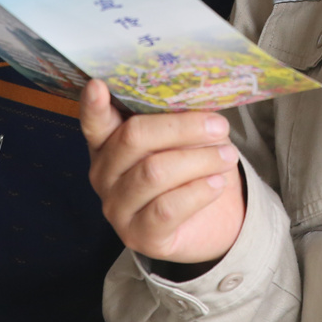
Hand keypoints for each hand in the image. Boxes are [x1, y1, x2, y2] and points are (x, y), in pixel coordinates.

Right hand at [81, 79, 245, 264]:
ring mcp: (117, 208)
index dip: (93, 105)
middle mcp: (104, 174)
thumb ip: (174, 117)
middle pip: (134, 139)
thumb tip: (193, 94)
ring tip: (227, 156)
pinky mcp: (139, 236)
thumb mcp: (182, 136)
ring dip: (199, 160)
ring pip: (154, 172)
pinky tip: (218, 183)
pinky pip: (167, 208)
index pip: (94, 122)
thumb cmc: (190, 166)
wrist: (211, 219)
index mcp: (108, 143)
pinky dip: (198, 191)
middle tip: (219, 125)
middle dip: (182, 128)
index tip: (99, 85)